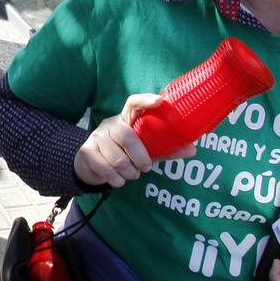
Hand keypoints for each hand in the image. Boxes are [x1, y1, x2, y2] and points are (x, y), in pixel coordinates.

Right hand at [73, 94, 194, 187]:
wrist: (92, 165)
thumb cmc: (124, 154)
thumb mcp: (146, 150)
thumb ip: (165, 149)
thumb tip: (192, 149)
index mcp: (126, 119)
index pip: (133, 103)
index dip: (146, 100)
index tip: (160, 102)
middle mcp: (110, 124)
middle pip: (126, 136)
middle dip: (140, 157)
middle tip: (146, 168)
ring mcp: (97, 136)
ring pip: (117, 157)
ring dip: (129, 171)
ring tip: (132, 175)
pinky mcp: (87, 151)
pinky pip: (105, 168)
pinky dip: (116, 179)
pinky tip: (119, 180)